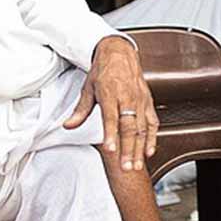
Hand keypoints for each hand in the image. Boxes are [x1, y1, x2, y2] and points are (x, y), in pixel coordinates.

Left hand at [65, 36, 158, 171]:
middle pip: (129, 128)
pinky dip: (152, 138)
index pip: (111, 118)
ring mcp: (140, 101)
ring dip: (140, 149)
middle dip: (128, 149)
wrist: (119, 53)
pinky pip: (152, 122)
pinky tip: (149, 151)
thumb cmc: (103, 71)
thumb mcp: (87, 88)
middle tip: (126, 167)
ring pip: (142, 128)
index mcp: (110, 93)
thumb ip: (80, 111)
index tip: (111, 150)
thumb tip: (68, 126)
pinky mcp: (147, 102)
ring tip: (136, 165)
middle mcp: (127, 98)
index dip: (111, 135)